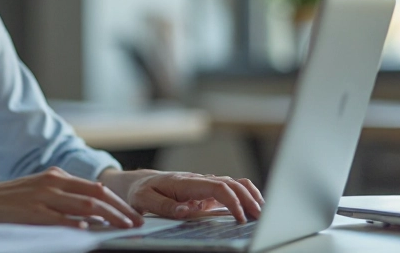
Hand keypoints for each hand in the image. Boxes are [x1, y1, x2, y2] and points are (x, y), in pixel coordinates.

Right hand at [0, 167, 144, 228]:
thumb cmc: (5, 202)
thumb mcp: (37, 193)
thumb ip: (62, 199)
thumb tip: (89, 215)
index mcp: (55, 176)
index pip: (95, 187)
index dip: (117, 201)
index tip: (133, 213)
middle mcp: (52, 182)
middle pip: (96, 194)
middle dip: (121, 209)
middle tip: (138, 222)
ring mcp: (43, 197)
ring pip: (86, 205)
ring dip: (110, 217)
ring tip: (125, 227)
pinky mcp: (32, 212)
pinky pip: (61, 219)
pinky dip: (78, 224)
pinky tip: (91, 232)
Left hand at [99, 169, 263, 223]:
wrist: (137, 182)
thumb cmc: (140, 191)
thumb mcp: (144, 200)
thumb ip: (165, 206)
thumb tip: (187, 209)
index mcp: (184, 182)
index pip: (217, 187)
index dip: (232, 201)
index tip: (240, 218)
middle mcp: (197, 180)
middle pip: (230, 183)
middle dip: (248, 198)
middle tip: (260, 217)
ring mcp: (202, 184)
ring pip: (232, 183)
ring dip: (249, 195)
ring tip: (262, 211)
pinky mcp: (204, 190)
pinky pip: (228, 188)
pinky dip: (243, 194)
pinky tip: (252, 205)